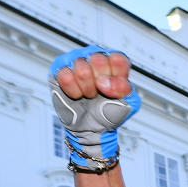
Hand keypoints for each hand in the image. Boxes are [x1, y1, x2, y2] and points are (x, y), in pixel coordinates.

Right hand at [50, 45, 139, 171]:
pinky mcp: (60, 70)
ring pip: (82, 67)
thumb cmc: (108, 111)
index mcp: (115, 63)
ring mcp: (78, 61)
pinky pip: (65, 74)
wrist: (91, 128)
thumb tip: (104, 82)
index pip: (117, 59)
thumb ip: (124, 88)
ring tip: (88, 95)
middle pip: (98, 60)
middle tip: (99, 92)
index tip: (111, 91)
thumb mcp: (126, 103)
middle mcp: (96, 58)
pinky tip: (77, 95)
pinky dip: (72, 90)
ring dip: (86, 88)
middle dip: (99, 83)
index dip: (115, 78)